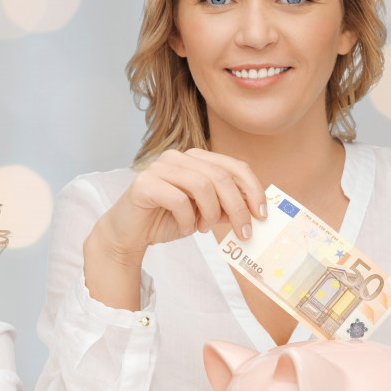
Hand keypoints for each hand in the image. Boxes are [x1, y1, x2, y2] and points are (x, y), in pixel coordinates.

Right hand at [93, 149, 265, 263]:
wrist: (129, 233)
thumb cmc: (167, 219)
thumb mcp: (205, 214)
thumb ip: (226, 208)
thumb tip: (255, 212)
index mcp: (196, 159)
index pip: (234, 166)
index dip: (253, 189)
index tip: (262, 215)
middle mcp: (179, 157)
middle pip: (221, 176)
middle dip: (238, 207)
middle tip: (244, 232)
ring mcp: (160, 167)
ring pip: (202, 185)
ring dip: (210, 213)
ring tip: (203, 228)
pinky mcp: (144, 183)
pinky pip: (178, 199)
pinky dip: (187, 219)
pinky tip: (185, 228)